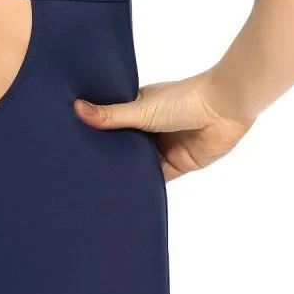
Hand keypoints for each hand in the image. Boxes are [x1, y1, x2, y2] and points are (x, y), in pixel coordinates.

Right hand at [73, 72, 254, 181]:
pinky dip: (143, 184)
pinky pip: (155, 178)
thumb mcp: (141, 107)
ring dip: (124, 171)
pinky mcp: (176, 165)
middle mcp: (149, 127)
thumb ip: (111, 115)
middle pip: (123, 145)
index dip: (95, 131)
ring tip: (93, 184)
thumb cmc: (183, 100)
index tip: (69, 140)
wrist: (223, 110)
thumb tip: (75, 108)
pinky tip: (123, 193)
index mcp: (139, 106)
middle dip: (107, 154)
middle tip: (75, 168)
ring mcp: (162, 147)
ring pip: (137, 163)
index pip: (112, 121)